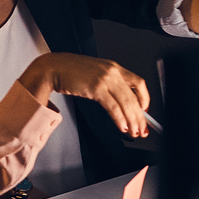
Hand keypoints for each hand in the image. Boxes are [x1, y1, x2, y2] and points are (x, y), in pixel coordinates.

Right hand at [18, 53, 151, 137]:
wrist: (53, 67)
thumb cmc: (70, 71)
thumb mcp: (95, 74)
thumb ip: (108, 84)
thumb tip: (120, 102)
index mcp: (114, 67)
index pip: (138, 82)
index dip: (145, 98)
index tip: (145, 110)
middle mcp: (112, 71)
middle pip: (134, 97)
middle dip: (140, 116)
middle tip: (142, 129)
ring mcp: (105, 79)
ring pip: (126, 103)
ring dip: (132, 120)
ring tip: (133, 131)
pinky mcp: (96, 88)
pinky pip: (113, 107)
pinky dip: (119, 119)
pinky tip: (121, 126)